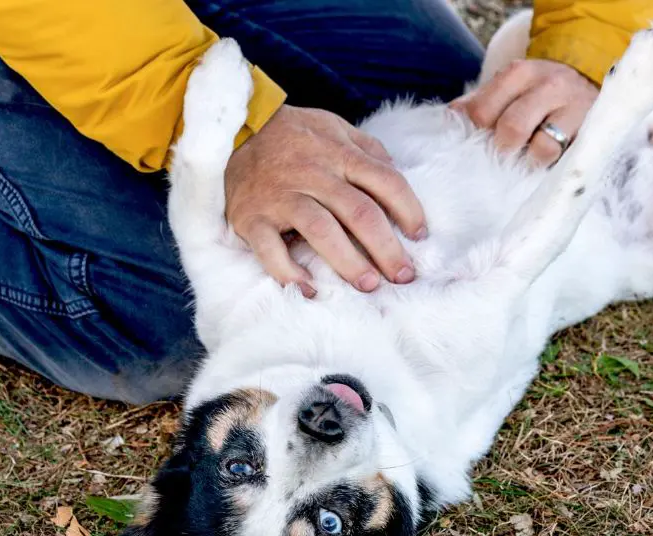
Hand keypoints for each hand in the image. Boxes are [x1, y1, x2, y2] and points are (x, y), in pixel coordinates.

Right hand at [224, 105, 425, 294]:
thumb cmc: (293, 136)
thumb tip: (397, 174)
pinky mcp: (252, 217)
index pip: (385, 182)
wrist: (232, 131)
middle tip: (403, 276)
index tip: (420, 236)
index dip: (409, 210)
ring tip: (370, 285)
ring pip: (322, 231)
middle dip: (387, 248)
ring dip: (349, 262)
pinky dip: (289, 273)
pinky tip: (310, 289)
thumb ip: (367, 149)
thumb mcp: (334, 127)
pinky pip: (270, 250)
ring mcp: (281, 196)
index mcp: (339, 153)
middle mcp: (313, 174)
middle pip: (359, 212)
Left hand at [450, 59, 597, 165]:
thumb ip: (476, 105)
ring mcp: (574, 107)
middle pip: (511, 128)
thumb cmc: (536, 95)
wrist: (586, 83)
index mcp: (518, 73)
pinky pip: (566, 158)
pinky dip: (551, 167)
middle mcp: (548, 84)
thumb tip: (446, 123)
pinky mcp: (592, 129)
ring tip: (524, 165)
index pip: (482, 111)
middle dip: (502, 151)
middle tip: (500, 162)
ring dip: (529, 163)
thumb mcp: (507, 90)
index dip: (474, 136)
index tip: (475, 148)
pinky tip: (544, 168)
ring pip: (542, 147)